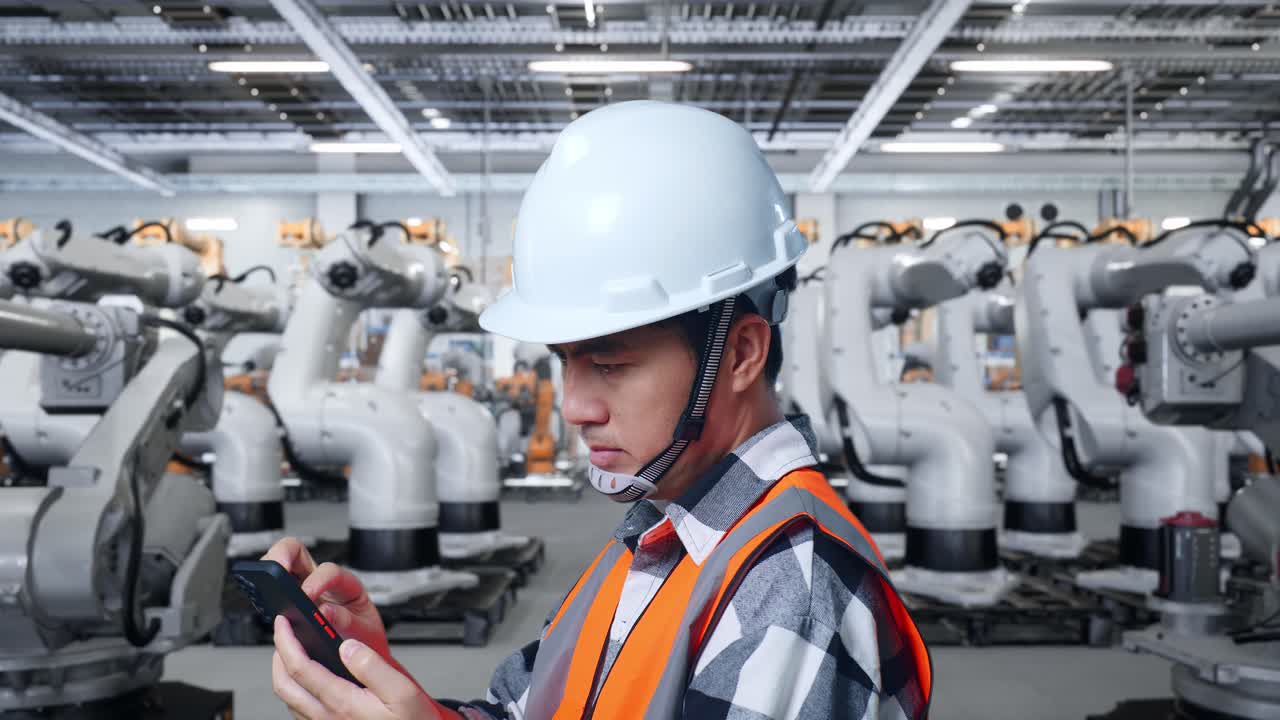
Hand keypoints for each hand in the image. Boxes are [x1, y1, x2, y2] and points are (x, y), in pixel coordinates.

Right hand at [261, 538, 389, 661]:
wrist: (360, 657)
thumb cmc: (364, 640)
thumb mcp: (364, 632)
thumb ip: (349, 621)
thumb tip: (325, 612)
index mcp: (345, 586)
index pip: (330, 571)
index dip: (317, 580)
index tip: (307, 594)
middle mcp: (321, 583)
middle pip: (297, 552)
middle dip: (282, 554)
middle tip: (275, 568)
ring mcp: (302, 590)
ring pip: (281, 567)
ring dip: (269, 569)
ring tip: (261, 581)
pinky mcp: (289, 605)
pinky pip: (273, 589)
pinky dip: (263, 589)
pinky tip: (259, 596)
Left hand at [272, 616, 462, 719]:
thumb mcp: (403, 692)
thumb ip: (373, 666)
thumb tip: (348, 646)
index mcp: (343, 703)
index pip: (301, 668)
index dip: (287, 642)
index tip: (284, 623)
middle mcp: (328, 718)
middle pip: (285, 685)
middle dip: (277, 655)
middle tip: (283, 634)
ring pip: (289, 700)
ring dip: (284, 673)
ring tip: (292, 653)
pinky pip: (300, 712)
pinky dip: (295, 690)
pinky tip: (307, 681)